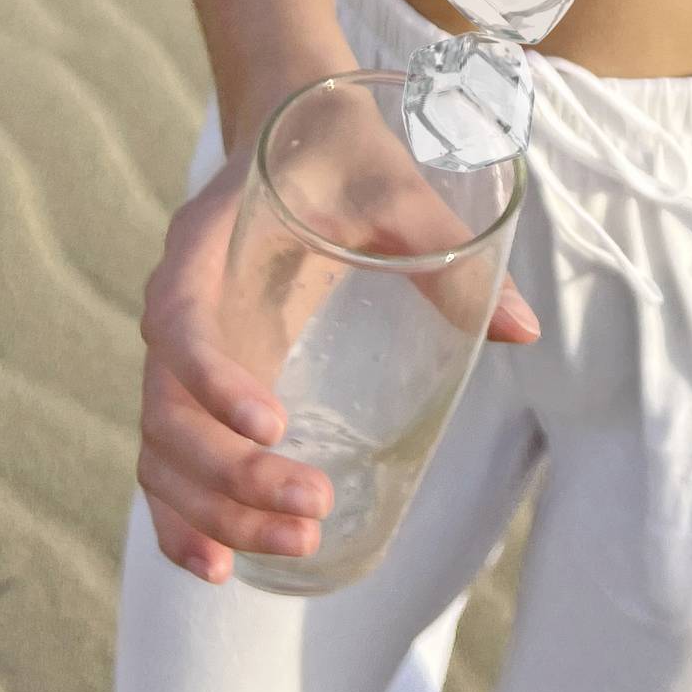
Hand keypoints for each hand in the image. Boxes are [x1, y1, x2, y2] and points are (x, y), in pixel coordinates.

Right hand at [134, 141, 542, 585]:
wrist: (293, 126)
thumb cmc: (344, 157)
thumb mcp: (397, 191)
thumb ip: (451, 256)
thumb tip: (527, 331)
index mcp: (205, 248)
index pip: (180, 323)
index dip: (213, 381)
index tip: (275, 426)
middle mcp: (176, 306)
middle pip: (167, 412)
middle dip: (228, 475)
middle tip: (312, 508)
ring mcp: (180, 354)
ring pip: (164, 450)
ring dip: (212, 510)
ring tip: (295, 544)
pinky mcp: (199, 385)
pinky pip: (168, 460)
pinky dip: (183, 515)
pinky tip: (225, 565)